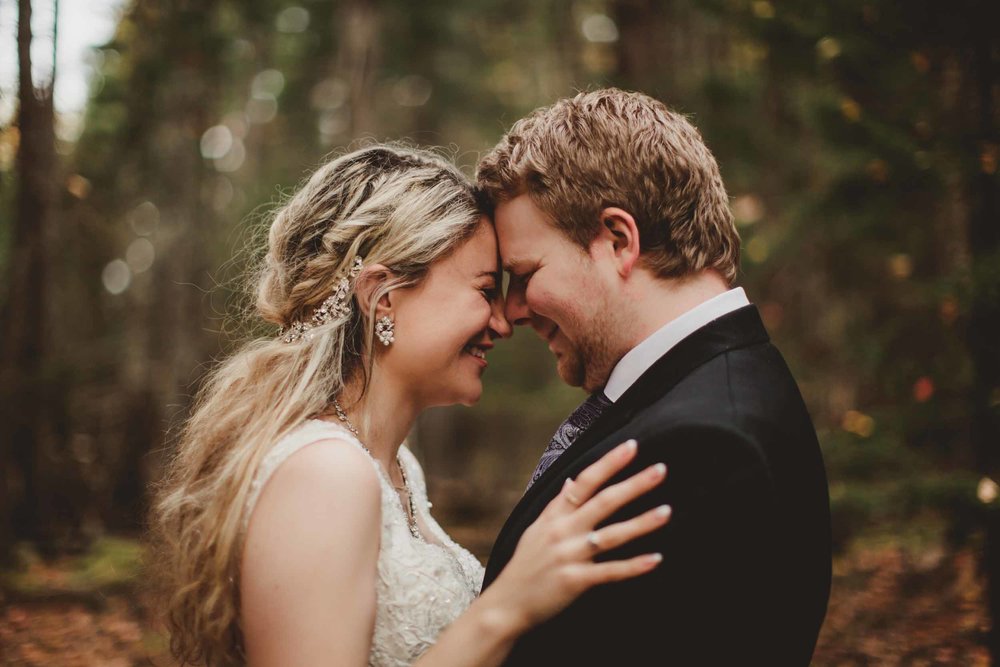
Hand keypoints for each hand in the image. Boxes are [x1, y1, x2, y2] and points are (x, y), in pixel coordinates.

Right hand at [487, 440, 669, 633]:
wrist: (506, 604)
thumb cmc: (524, 565)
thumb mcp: (535, 529)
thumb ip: (556, 505)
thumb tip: (569, 482)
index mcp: (554, 516)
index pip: (584, 482)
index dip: (608, 463)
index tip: (631, 446)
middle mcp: (563, 531)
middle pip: (603, 502)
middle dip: (633, 485)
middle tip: (661, 470)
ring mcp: (569, 555)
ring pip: (612, 535)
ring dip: (641, 523)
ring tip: (667, 511)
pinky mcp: (575, 581)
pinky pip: (610, 571)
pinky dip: (633, 566)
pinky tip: (656, 559)